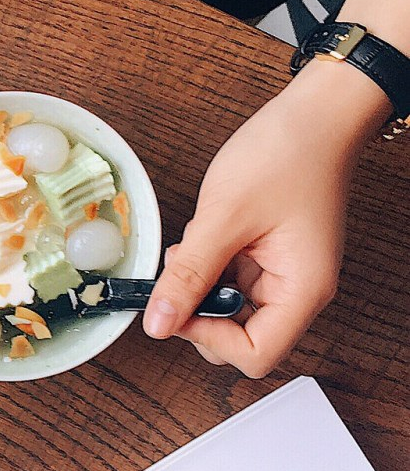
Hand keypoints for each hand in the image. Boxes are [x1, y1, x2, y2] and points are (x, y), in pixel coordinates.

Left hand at [142, 63, 377, 375]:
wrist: (313, 115)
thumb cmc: (284, 155)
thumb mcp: (223, 217)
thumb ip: (189, 275)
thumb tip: (158, 325)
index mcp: (303, 290)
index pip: (255, 355)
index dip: (209, 339)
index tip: (178, 305)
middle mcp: (297, 291)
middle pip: (239, 341)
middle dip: (199, 312)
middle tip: (181, 269)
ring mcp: (280, 276)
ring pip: (227, 312)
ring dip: (199, 287)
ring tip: (195, 244)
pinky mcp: (265, 260)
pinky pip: (228, 283)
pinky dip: (206, 269)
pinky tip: (202, 238)